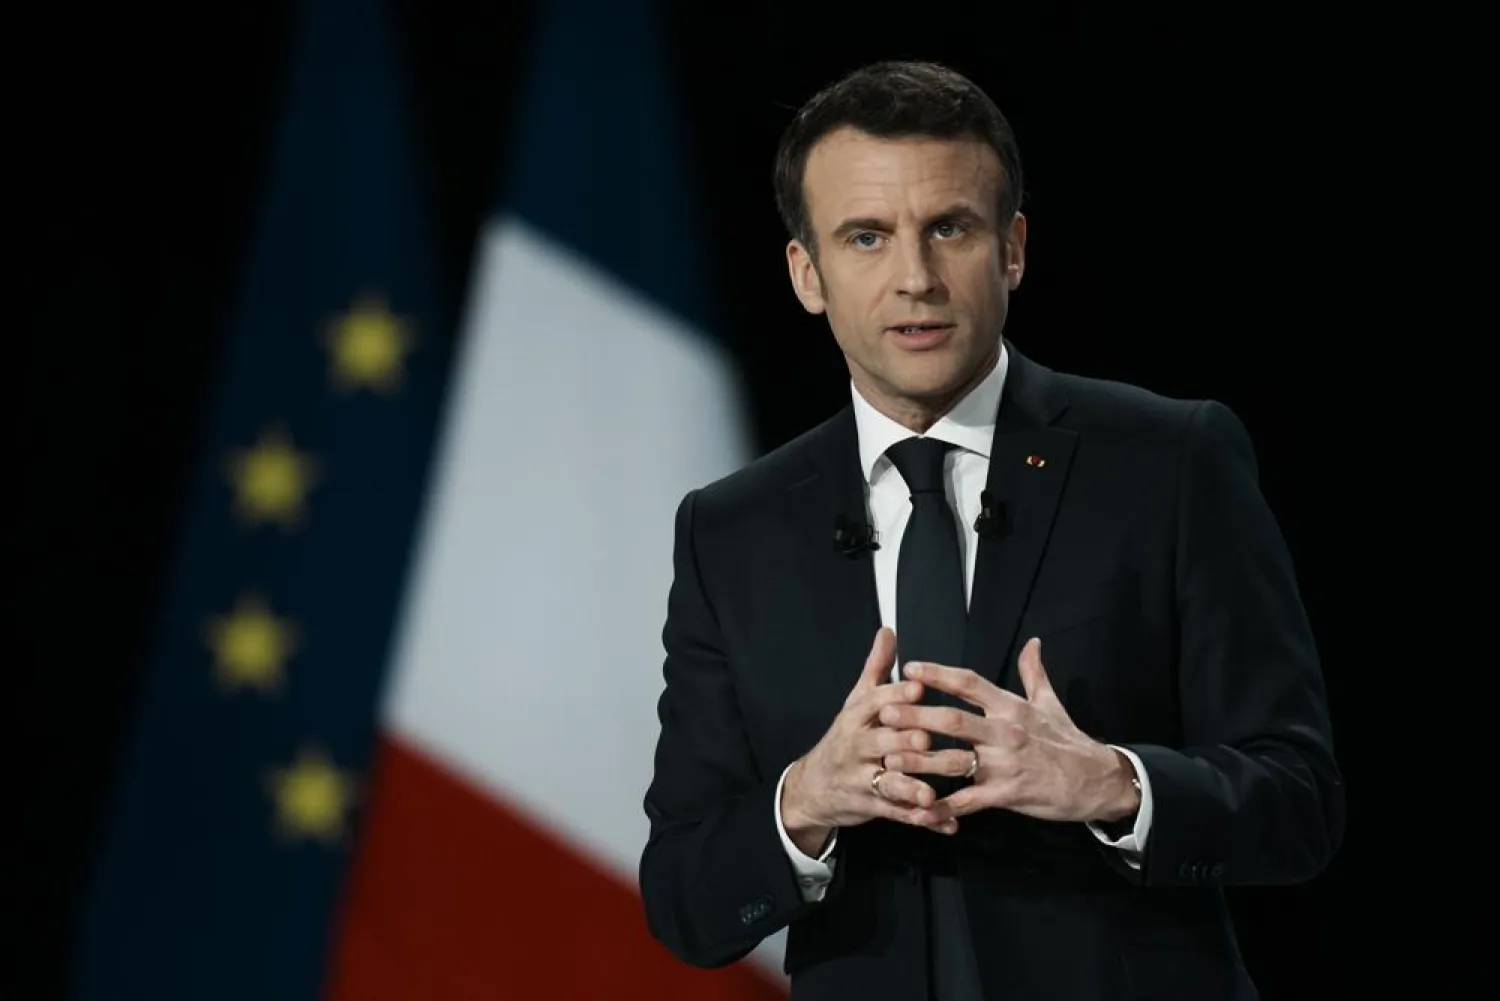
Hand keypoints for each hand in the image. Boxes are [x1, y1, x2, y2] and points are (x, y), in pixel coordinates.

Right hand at [781, 628, 958, 854]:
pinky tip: (946, 821)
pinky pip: (897, 813)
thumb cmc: (846, 738)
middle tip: (932, 740)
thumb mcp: (856, 701)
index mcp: (856, 717)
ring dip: (913, 787)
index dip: (895, 696)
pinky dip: (921, 818)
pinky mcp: (869, 805)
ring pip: (889, 782)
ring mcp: (861, 778)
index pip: (874, 702)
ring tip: (935, 793)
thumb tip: (888, 631)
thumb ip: (877, 669)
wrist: (813, 786)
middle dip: (908, 743)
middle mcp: (856, 746)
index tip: (919, 689)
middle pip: (883, 743)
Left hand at [879, 638, 1139, 823]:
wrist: (1098, 780)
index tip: (909, 668)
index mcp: (1011, 707)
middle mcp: (1005, 732)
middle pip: (954, 719)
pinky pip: (970, 800)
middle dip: (917, 715)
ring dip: (920, 760)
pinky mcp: (1009, 794)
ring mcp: (1006, 764)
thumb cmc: (1069, 742)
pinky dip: (944, 806)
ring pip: (955, 760)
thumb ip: (1034, 673)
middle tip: (885, 710)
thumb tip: (1033, 643)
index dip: (938, 674)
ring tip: (890, 758)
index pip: (969, 683)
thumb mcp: (1051, 704)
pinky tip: (921, 809)